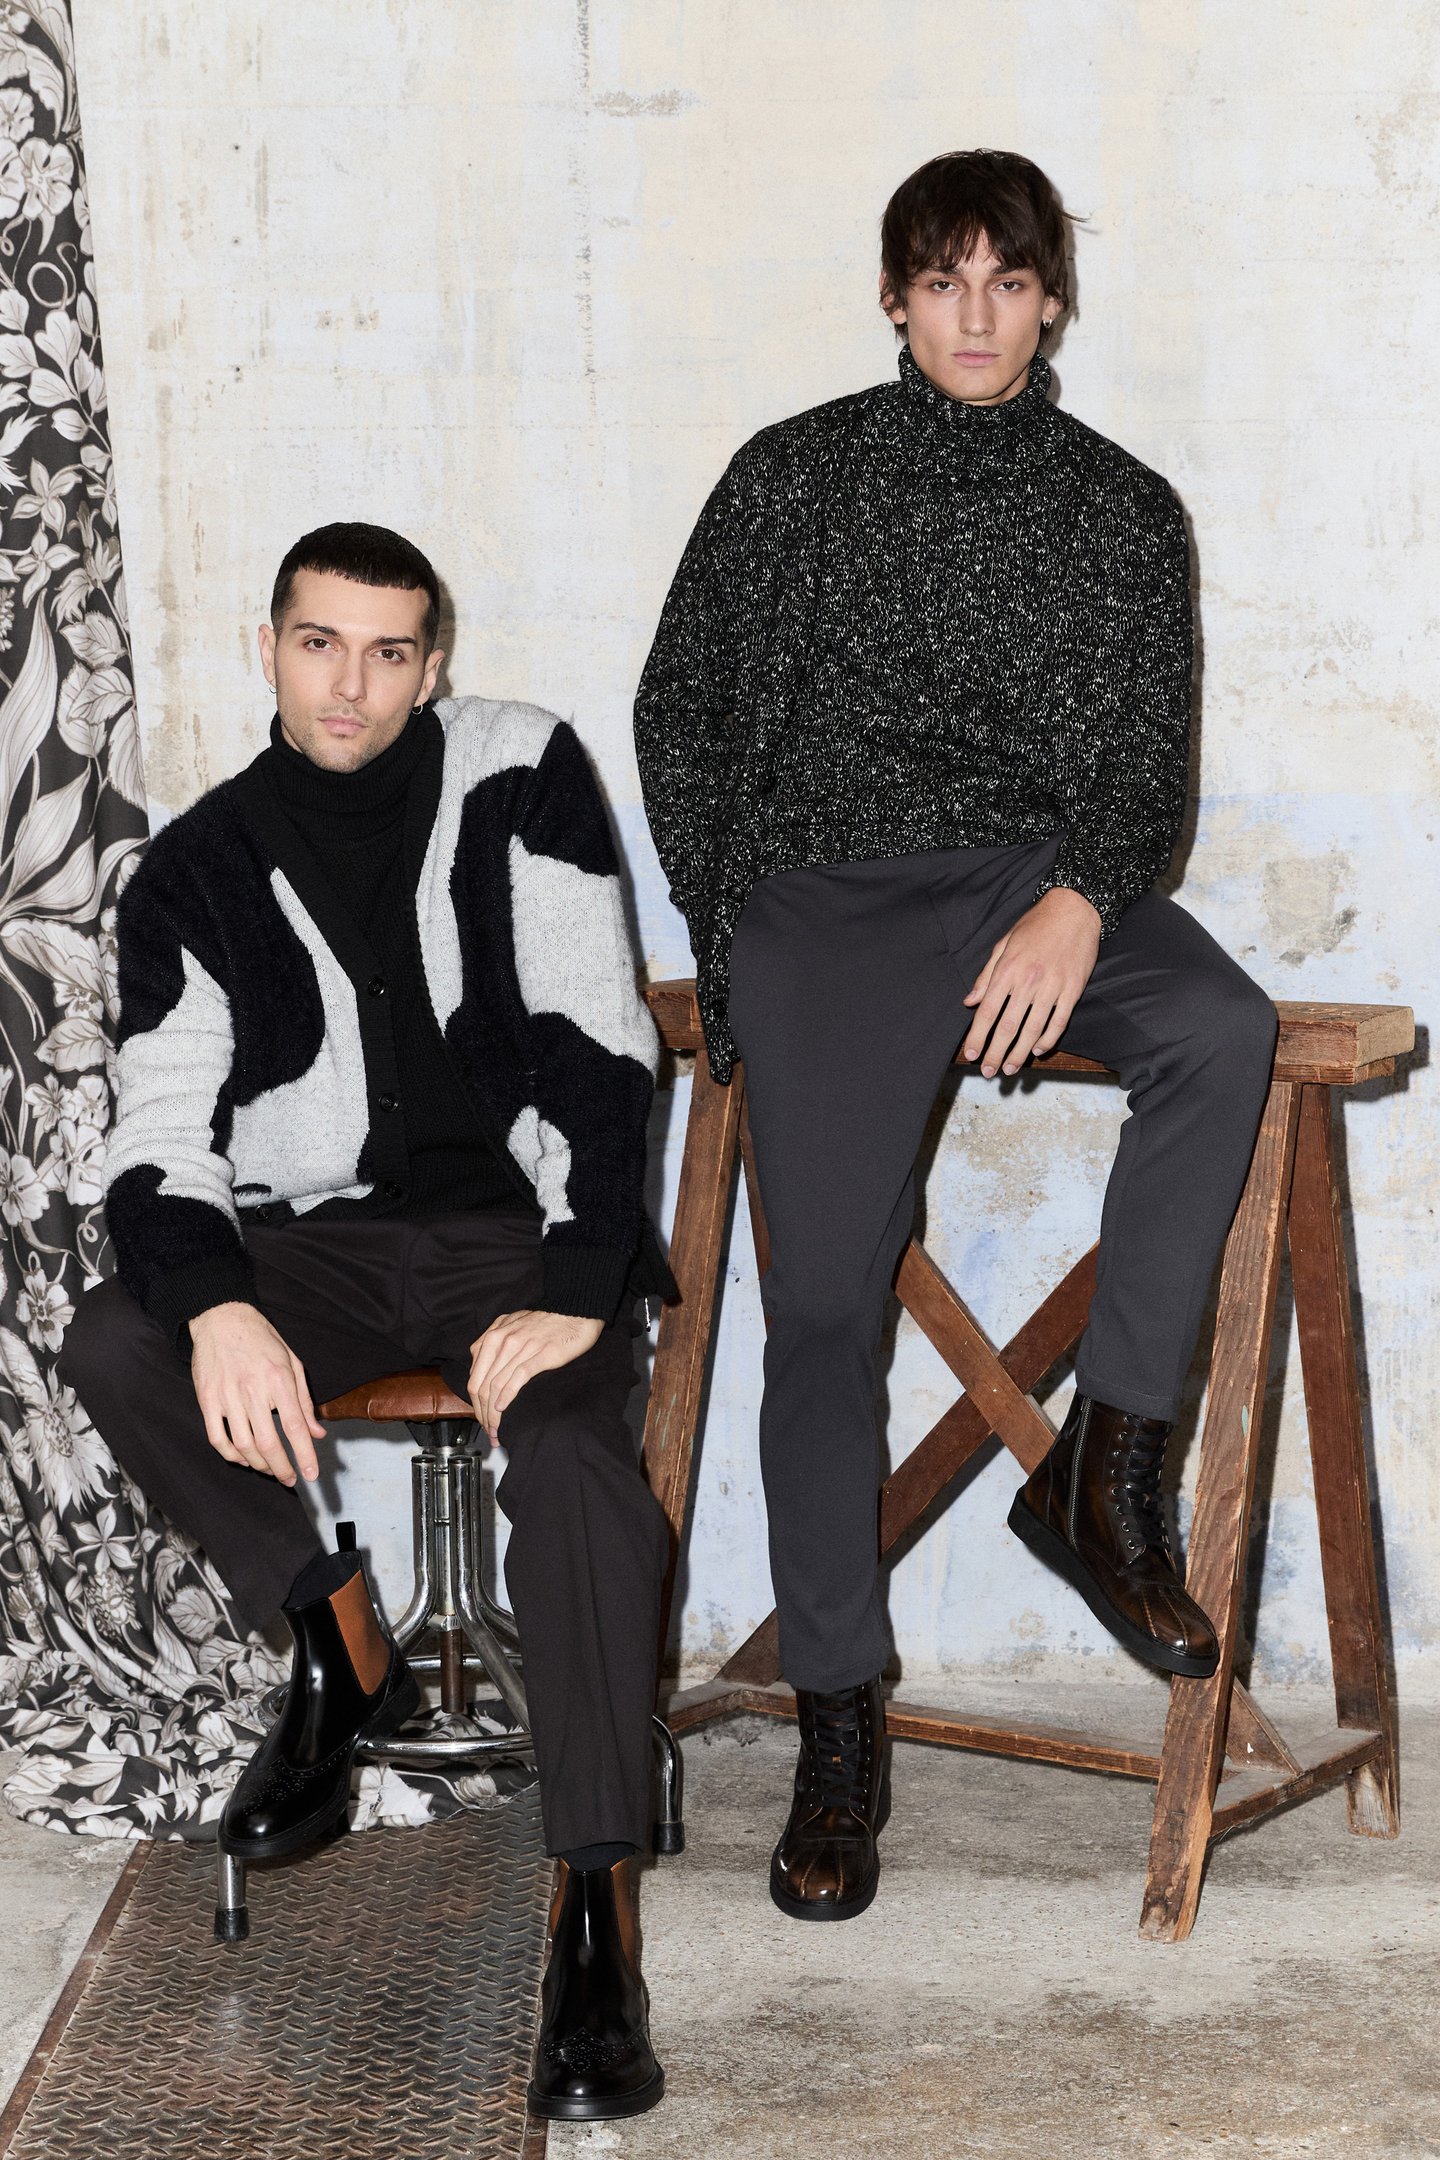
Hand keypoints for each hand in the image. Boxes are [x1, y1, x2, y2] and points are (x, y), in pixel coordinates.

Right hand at [190, 1302, 324, 1484]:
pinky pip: (217, 1438)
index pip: (295, 1426)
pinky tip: (243, 1458)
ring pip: (243, 1445)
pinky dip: (231, 1455)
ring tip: (269, 1469)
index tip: (311, 1474)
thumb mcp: (292, 1362)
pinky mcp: (207, 1399)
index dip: (304, 1454)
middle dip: (281, 1467)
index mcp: (279, 1379)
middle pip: (268, 1442)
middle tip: (290, 1479)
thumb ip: (304, 1400)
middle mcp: (253, 1390)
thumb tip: (316, 1432)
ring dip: (258, 1464)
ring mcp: (227, 1396)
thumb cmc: (261, 1339)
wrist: (222, 1318)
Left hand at [468, 1310, 604, 1441]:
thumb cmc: (545, 1322)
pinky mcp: (541, 1354)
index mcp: (493, 1336)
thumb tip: (482, 1369)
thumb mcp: (511, 1327)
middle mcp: (503, 1340)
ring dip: (493, 1413)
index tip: (482, 1419)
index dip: (475, 1403)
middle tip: (489, 1432)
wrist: (576, 1311)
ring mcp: (521, 1347)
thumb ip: (494, 1345)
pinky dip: (506, 1397)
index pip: (475, 1377)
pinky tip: (503, 1410)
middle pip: (482, 1385)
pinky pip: (517, 1378)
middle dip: (482, 1414)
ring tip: (497, 1431)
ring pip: (496, 1385)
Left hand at [961, 888, 1101, 1077]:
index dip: (977, 1036)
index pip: (987, 1011)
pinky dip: (1048, 1040)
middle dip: (995, 1053)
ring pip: (1033, 1030)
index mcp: (1007, 970)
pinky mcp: (1072, 990)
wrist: (1074, 910)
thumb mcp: (1003, 944)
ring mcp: (1052, 987)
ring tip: (1010, 1068)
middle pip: (1008, 1027)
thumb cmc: (1035, 925)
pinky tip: (1038, 1050)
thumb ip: (986, 975)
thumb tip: (970, 1001)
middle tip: (988, 1072)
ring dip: (1019, 1053)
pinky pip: (1058, 1022)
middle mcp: (1028, 982)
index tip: (971, 1054)